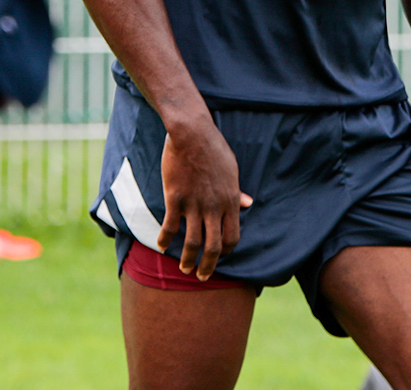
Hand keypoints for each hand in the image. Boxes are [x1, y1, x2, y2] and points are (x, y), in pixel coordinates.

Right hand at [158, 118, 253, 280]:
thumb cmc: (213, 149)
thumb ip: (237, 192)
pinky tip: (161, 246)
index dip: (226, 250)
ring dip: (187, 259)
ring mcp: (194, 204)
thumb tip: (249, 204)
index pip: (232, 236)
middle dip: (208, 266)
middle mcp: (214, 207)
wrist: (192, 133)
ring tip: (184, 268)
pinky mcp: (175, 198)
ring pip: (192, 242)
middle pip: (213, 247)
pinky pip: (170, 227)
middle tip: (201, 276)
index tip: (218, 255)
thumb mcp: (232, 170)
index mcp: (230, 200)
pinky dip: (165, 240)